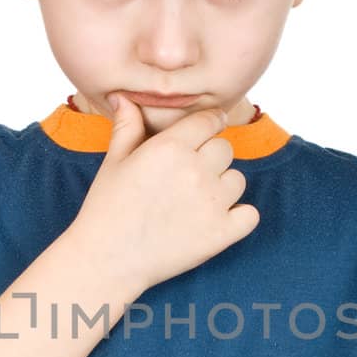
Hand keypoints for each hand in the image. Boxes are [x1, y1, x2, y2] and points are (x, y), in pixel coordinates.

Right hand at [68, 95, 259, 299]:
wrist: (107, 259)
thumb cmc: (107, 208)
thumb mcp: (114, 161)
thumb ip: (128, 126)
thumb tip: (125, 97)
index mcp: (170, 147)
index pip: (210, 120)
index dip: (208, 126)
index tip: (204, 135)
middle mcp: (195, 170)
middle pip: (225, 149)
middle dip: (211, 158)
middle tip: (188, 177)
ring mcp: (211, 203)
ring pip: (238, 180)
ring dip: (223, 187)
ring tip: (197, 201)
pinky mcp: (221, 234)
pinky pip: (250, 215)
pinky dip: (239, 217)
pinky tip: (216, 220)